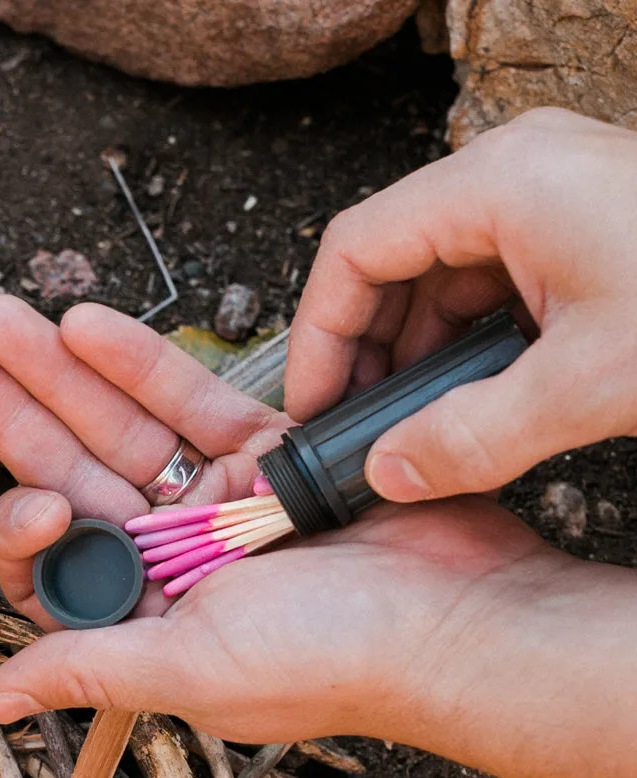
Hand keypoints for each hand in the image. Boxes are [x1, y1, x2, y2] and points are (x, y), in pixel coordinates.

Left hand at [0, 294, 550, 741]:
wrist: (459, 619)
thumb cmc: (336, 663)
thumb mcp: (190, 671)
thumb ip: (87, 669)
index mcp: (141, 616)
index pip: (50, 563)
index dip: (21, 524)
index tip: (33, 504)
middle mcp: (169, 559)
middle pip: (69, 473)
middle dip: (12, 411)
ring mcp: (214, 503)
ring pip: (118, 427)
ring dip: (59, 372)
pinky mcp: (264, 456)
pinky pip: (189, 402)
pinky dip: (141, 365)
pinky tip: (88, 328)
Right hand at [286, 107, 636, 504]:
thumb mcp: (589, 386)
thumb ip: (472, 439)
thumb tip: (390, 475)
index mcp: (501, 184)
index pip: (356, 249)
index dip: (317, 333)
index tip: (312, 406)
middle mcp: (516, 176)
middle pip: (390, 262)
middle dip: (365, 351)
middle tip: (356, 430)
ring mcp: (548, 201)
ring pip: (437, 279)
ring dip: (413, 356)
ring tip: (407, 427)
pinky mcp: (577, 234)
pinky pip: (488, 288)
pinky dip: (464, 348)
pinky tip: (467, 402)